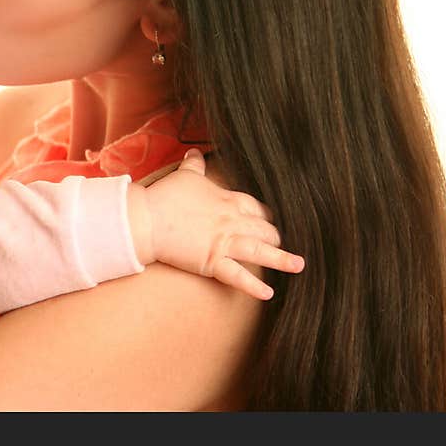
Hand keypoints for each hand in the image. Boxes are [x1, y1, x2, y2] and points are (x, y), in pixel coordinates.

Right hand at [131, 149, 303, 299]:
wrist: (147, 219)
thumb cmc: (165, 196)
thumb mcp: (184, 176)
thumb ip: (194, 165)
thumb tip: (194, 152)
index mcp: (227, 200)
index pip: (256, 208)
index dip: (266, 216)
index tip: (273, 221)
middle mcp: (231, 221)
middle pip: (263, 229)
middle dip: (275, 237)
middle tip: (282, 243)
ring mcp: (224, 242)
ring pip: (259, 250)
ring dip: (281, 259)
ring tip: (298, 265)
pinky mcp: (212, 261)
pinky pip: (237, 276)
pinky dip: (253, 286)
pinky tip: (268, 293)